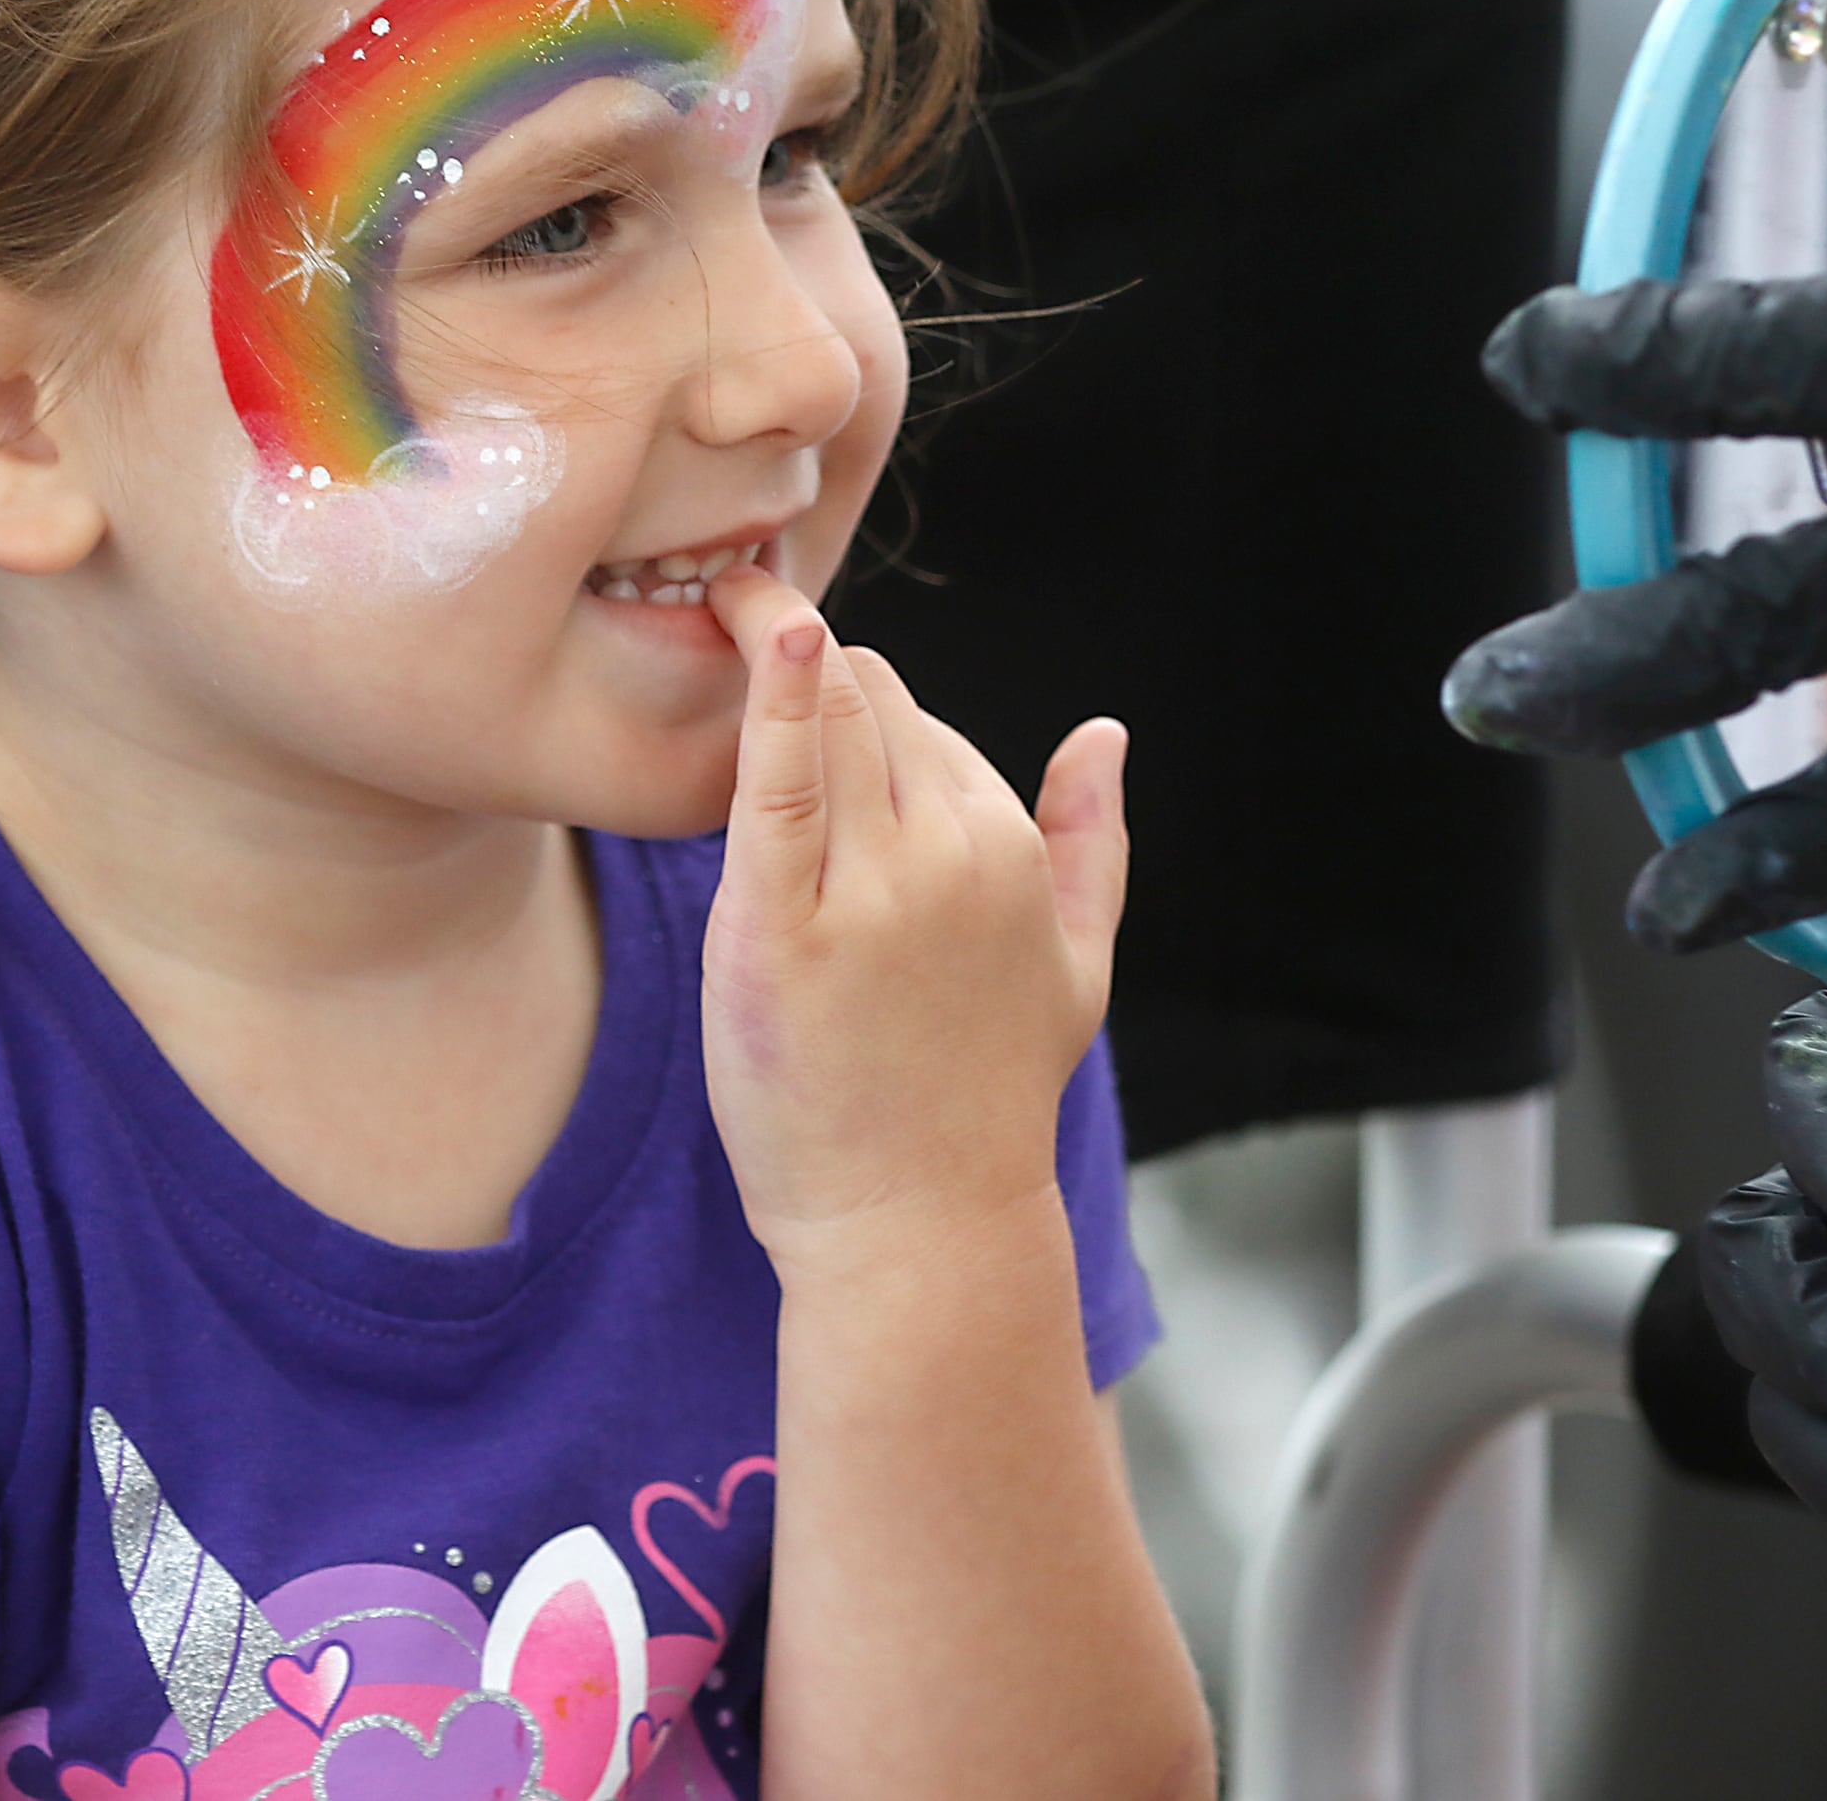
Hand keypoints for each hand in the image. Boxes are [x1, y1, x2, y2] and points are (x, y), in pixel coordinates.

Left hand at [700, 563, 1124, 1269]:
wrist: (916, 1225)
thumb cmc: (986, 1099)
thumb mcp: (1076, 966)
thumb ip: (1092, 842)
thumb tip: (1105, 733)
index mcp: (1009, 849)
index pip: (922, 726)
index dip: (857, 718)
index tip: (804, 696)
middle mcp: (950, 853)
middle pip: (869, 700)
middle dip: (815, 673)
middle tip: (742, 627)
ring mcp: (866, 891)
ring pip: (823, 716)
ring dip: (775, 654)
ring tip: (722, 601)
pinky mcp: (777, 932)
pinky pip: (772, 782)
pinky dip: (768, 697)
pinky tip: (760, 631)